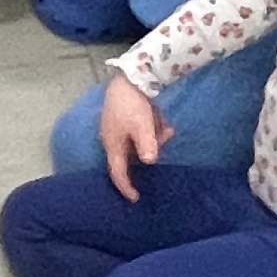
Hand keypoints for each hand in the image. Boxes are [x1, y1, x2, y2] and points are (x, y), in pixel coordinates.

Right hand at [99, 74, 174, 201]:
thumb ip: (147, 145)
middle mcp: (111, 139)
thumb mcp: (143, 126)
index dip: (126, 187)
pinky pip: (139, 132)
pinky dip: (150, 129)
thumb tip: (149, 162)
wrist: (128, 77)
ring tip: (165, 126)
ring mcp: (116, 128)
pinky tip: (159, 119)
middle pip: (131, 156)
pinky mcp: (122, 119)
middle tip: (163, 136)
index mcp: (113, 144)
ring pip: (137, 143)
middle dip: (150, 150)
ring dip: (153, 138)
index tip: (136, 199)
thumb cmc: (132, 104)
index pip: (117, 172)